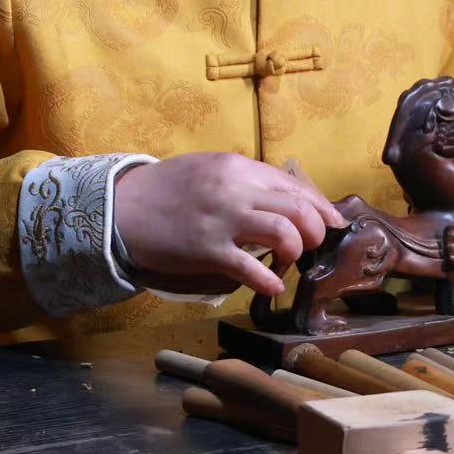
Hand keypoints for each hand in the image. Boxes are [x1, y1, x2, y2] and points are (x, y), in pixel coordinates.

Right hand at [114, 152, 347, 295]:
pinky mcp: (208, 250)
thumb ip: (243, 180)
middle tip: (310, 246)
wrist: (120, 208)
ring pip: (284, 233)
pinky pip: (251, 268)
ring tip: (288, 262)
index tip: (332, 223)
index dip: (320, 207)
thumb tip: (281, 198)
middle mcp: (235, 189)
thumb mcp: (208, 170)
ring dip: (296, 252)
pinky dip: (270, 280)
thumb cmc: (165, 190)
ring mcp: (222, 220)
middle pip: (298, 209)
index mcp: (237, 167)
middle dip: (315, 232)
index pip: (294, 185)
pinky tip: (273, 286)